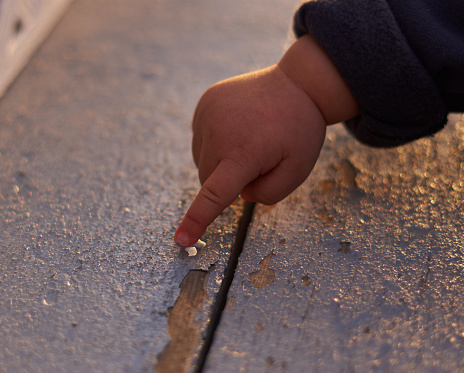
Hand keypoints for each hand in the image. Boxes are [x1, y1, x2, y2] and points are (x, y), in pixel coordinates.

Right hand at [174, 65, 325, 246]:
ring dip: (220, 160)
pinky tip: (238, 127)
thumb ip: (268, 193)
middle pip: (209, 178)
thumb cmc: (300, 129)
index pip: (214, 195)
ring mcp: (208, 113)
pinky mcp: (206, 102)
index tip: (181, 240)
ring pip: (202, 158)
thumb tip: (240, 194)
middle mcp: (219, 132)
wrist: (298, 83)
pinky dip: (215, 141)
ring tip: (249, 139)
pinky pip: (202, 137)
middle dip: (227, 180)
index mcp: (244, 152)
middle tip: (257, 159)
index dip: (197, 220)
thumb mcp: (297, 170)